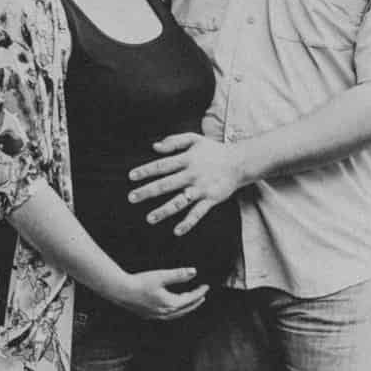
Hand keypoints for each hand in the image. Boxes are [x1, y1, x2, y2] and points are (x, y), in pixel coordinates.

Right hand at [105, 266, 207, 320]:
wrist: (120, 291)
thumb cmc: (139, 283)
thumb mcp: (161, 276)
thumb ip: (178, 274)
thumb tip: (194, 272)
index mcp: (170, 304)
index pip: (190, 299)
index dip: (199, 292)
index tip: (206, 287)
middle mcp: (164, 312)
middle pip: (185, 309)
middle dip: (195, 302)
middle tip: (203, 296)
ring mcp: (156, 315)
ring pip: (176, 314)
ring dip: (186, 308)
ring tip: (191, 302)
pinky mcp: (149, 315)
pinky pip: (167, 315)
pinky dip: (175, 311)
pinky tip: (172, 307)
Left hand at [130, 133, 246, 235]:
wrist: (240, 162)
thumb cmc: (213, 151)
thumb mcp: (195, 139)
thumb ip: (174, 141)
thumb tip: (154, 147)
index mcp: (187, 159)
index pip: (162, 165)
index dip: (146, 170)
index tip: (131, 177)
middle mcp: (192, 174)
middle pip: (167, 184)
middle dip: (148, 191)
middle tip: (131, 198)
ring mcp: (202, 188)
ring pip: (180, 201)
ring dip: (164, 210)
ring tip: (150, 218)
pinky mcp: (211, 199)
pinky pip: (198, 213)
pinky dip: (188, 222)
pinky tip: (177, 231)